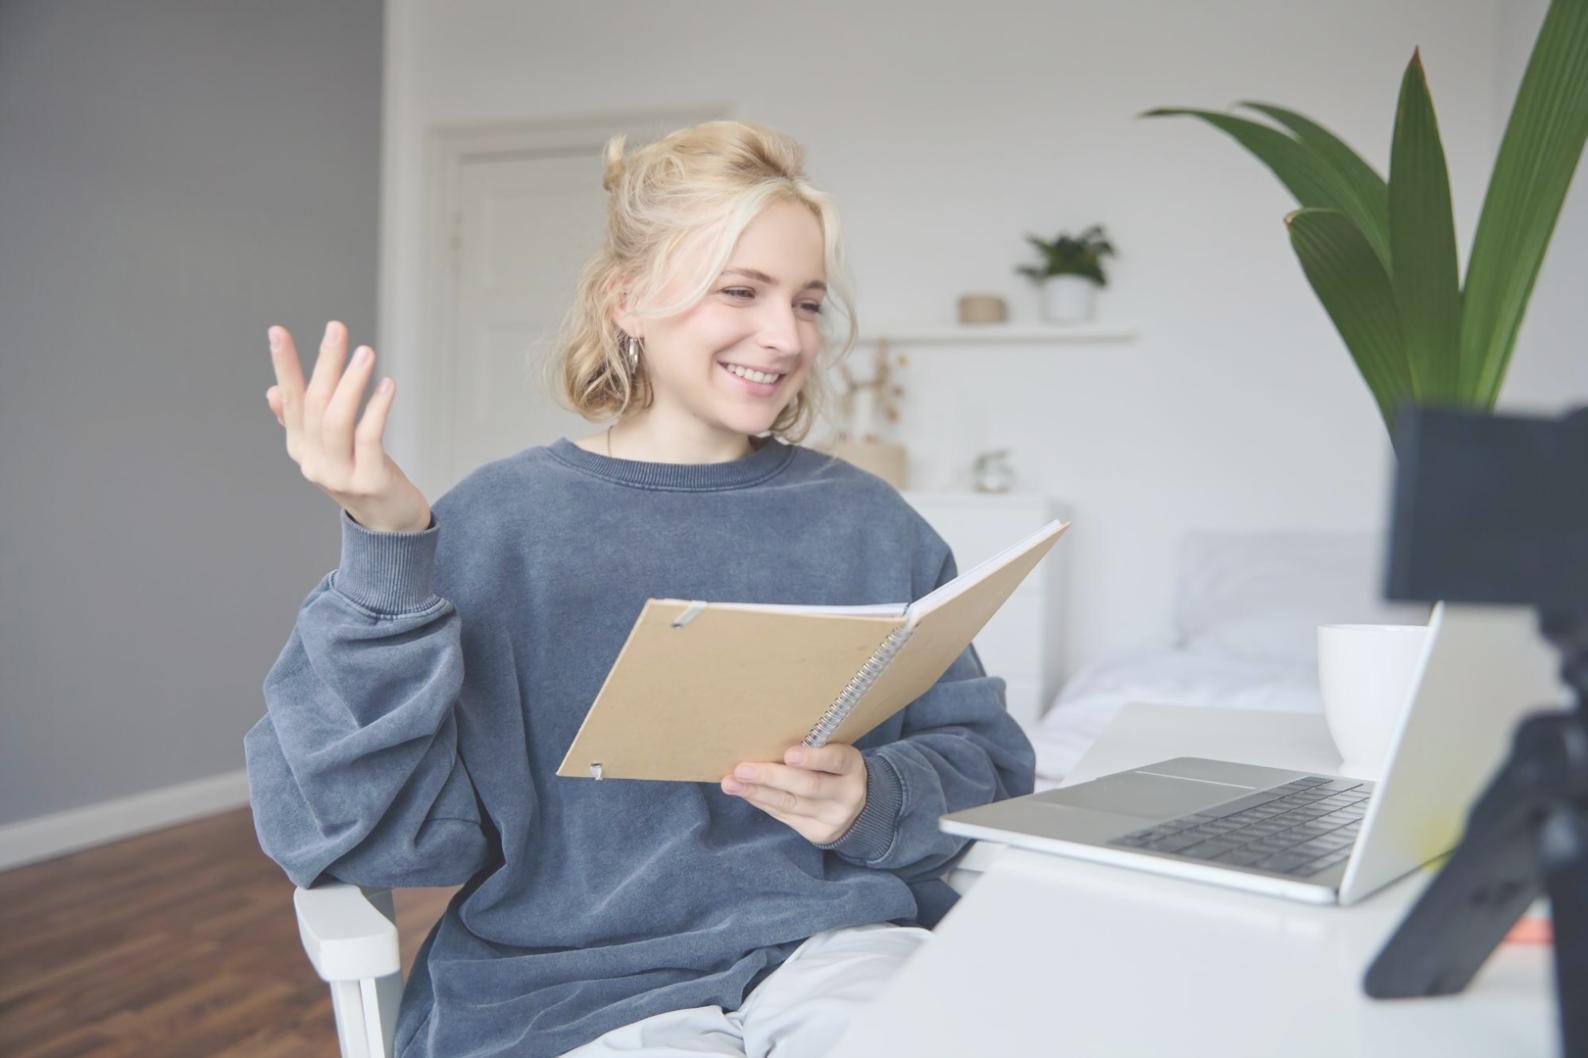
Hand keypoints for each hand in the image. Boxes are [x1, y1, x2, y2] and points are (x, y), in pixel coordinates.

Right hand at [265, 321, 431, 532]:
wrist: (390, 526)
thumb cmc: (361, 477)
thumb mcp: (328, 450)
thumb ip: (300, 423)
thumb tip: (273, 392)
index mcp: (300, 449)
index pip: (290, 400)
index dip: (284, 366)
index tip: (278, 331)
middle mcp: (313, 462)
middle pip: (315, 405)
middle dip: (325, 364)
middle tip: (337, 329)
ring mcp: (339, 475)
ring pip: (338, 420)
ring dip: (351, 382)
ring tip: (365, 352)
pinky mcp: (369, 481)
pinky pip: (369, 437)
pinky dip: (376, 408)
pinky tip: (387, 385)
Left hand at [721, 743, 867, 844]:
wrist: (858, 808)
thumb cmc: (836, 770)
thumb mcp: (835, 754)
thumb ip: (814, 747)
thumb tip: (767, 737)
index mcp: (852, 767)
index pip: (836, 761)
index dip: (814, 758)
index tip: (789, 754)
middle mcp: (847, 794)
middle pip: (807, 786)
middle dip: (772, 777)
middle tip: (742, 769)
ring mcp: (833, 817)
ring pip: (790, 804)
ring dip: (756, 792)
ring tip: (731, 783)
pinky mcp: (818, 833)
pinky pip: (784, 816)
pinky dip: (761, 802)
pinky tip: (744, 792)